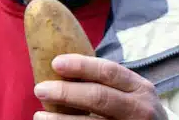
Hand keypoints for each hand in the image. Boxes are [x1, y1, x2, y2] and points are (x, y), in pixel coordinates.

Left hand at [33, 54, 167, 119]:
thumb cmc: (133, 110)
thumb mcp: (130, 92)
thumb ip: (105, 81)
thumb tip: (59, 68)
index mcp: (140, 88)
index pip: (109, 71)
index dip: (81, 66)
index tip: (55, 63)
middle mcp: (140, 109)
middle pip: (99, 97)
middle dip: (66, 92)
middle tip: (40, 89)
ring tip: (39, 116)